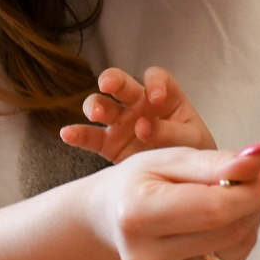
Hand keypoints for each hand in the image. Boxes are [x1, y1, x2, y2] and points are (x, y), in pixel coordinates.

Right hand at [60, 66, 214, 160]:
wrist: (182, 181)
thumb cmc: (192, 154)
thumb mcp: (190, 142)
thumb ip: (169, 132)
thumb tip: (142, 127)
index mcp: (165, 97)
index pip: (156, 77)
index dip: (154, 82)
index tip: (156, 97)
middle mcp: (139, 104)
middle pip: (121, 83)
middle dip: (113, 80)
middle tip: (108, 84)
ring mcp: (121, 123)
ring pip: (102, 105)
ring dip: (95, 105)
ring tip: (95, 114)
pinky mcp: (109, 143)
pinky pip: (90, 136)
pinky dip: (78, 134)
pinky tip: (67, 134)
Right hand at [83, 144, 259, 259]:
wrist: (109, 219)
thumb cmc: (138, 182)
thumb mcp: (169, 159)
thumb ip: (215, 161)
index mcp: (138, 213)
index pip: (214, 209)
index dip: (250, 191)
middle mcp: (146, 254)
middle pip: (228, 232)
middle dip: (254, 203)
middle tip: (256, 181)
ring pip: (234, 251)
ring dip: (250, 221)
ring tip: (239, 198)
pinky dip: (239, 241)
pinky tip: (227, 222)